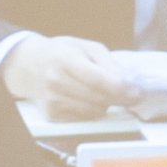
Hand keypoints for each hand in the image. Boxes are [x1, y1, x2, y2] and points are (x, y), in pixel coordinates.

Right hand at [0, 34, 139, 121]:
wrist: (28, 66)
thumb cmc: (61, 53)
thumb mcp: (86, 47)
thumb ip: (108, 63)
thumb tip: (128, 83)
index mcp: (65, 60)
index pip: (98, 80)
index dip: (122, 89)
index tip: (138, 93)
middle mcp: (56, 82)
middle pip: (100, 99)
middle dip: (120, 98)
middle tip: (129, 93)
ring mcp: (53, 101)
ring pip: (95, 112)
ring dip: (105, 104)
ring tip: (99, 91)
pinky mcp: (53, 115)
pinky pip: (85, 119)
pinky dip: (93, 111)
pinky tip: (86, 98)